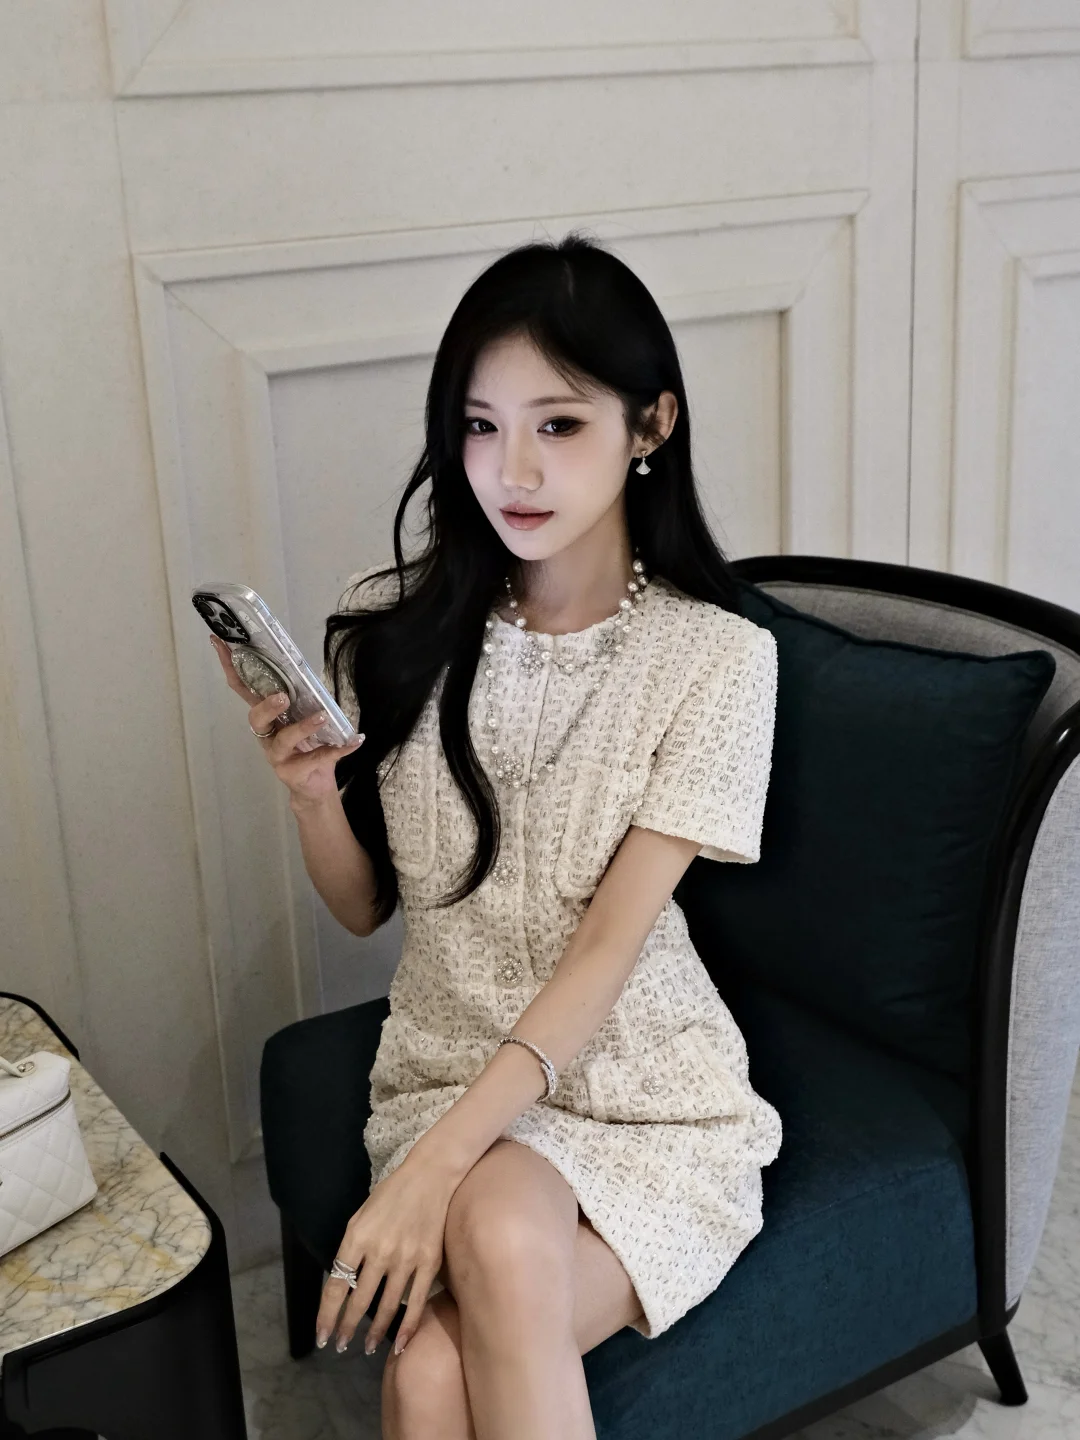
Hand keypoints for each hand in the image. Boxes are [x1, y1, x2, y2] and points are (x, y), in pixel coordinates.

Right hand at [209, 633, 363, 808]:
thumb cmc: (307, 747)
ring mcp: (277, 756)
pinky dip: (338, 748)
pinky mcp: (293, 772)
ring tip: (321, 716)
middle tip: (282, 697)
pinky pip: (317, 758)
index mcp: (266, 717)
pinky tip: (355, 741)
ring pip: (284, 740)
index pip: (243, 689)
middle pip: (256, 718)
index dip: (230, 667)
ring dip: (303, 727)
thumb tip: (307, 669)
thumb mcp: (302, 718)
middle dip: (266, 706)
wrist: (314, 787)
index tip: (220, 642)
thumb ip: (302, 698)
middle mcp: (267, 735)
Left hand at [315, 1150, 458, 1356]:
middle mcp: (380, 1250)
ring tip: (364, 1348)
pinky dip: (406, 1327)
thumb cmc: (391, 1195)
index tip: (321, 1336)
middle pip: (359, 1301)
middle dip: (346, 1328)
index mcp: (357, 1237)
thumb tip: (344, 1284)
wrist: (430, 1176)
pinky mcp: (429, 1262)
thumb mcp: (361, 1216)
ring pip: (386, 1307)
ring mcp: (406, 1258)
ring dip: (373, 1332)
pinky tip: (398, 1344)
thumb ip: (352, 1250)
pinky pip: (416, 1302)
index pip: (336, 1286)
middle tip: (340, 1347)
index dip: (327, 1315)